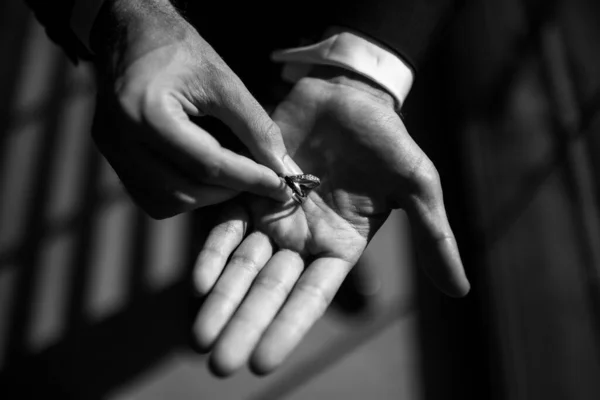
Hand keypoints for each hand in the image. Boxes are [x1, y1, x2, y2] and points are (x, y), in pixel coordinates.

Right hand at [90, 0, 290, 218]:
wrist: (131, 33)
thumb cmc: (178, 49)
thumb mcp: (223, 81)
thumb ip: (255, 126)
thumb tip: (282, 166)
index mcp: (148, 113)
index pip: (208, 165)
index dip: (250, 179)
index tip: (281, 186)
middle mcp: (122, 139)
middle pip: (187, 190)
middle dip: (230, 190)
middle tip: (258, 179)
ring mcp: (112, 151)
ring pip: (168, 202)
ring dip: (207, 197)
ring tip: (231, 175)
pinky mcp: (112, 157)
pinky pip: (152, 197)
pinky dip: (183, 195)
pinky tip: (203, 176)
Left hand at [192, 66, 469, 375]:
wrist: (350, 95)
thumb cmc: (388, 140)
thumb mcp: (418, 187)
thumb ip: (432, 237)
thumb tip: (461, 293)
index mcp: (340, 247)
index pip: (310, 298)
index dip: (286, 328)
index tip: (261, 363)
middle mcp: (302, 240)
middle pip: (269, 291)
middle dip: (244, 325)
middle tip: (218, 365)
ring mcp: (273, 216)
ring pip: (243, 265)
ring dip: (222, 300)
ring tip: (199, 337)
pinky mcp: (250, 188)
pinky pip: (227, 225)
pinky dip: (213, 251)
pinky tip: (198, 281)